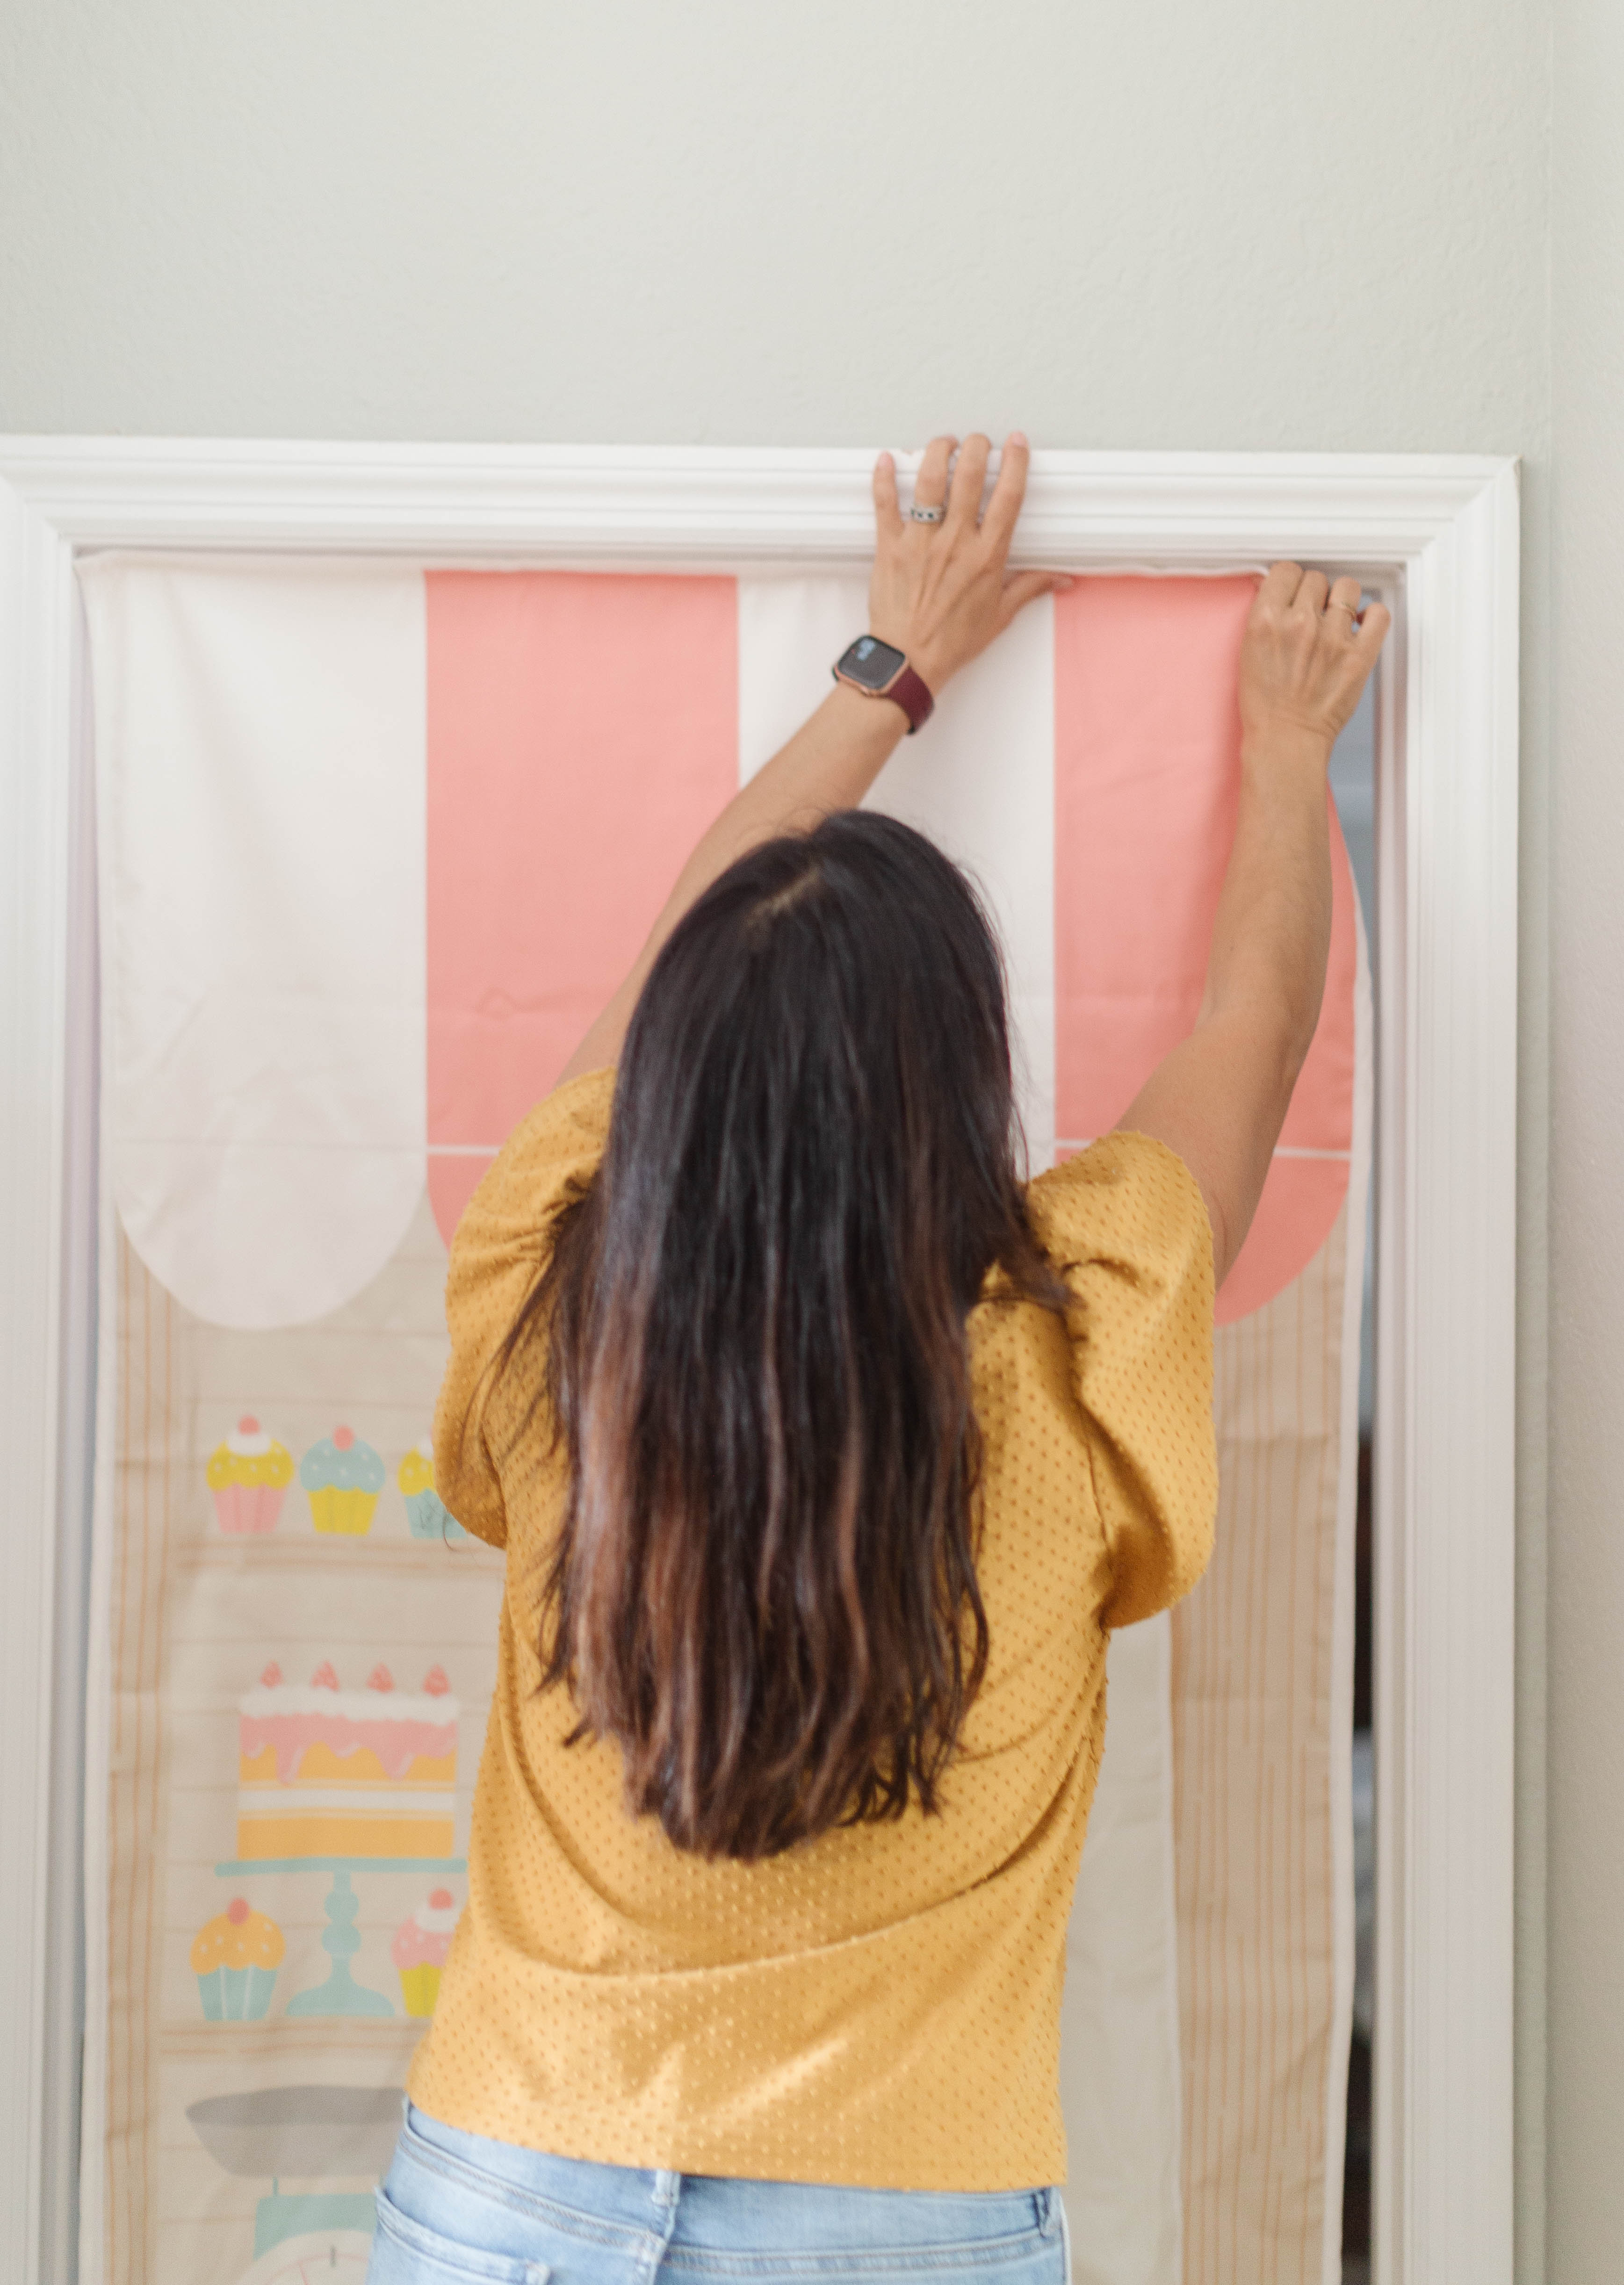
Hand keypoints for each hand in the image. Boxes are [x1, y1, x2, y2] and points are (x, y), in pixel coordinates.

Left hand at [867, 432, 1068, 696]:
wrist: (909, 662)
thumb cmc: (951, 642)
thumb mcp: (999, 615)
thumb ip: (1029, 587)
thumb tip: (1060, 578)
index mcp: (986, 556)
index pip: (1008, 497)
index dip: (1015, 463)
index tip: (1017, 443)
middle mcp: (955, 543)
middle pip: (968, 476)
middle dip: (976, 447)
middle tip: (978, 442)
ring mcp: (920, 542)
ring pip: (929, 481)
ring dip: (937, 452)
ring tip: (943, 443)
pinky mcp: (890, 548)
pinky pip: (884, 504)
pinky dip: (883, 478)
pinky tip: (886, 459)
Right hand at [1238, 563, 1391, 760]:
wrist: (1285, 739)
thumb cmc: (1265, 705)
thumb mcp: (1249, 652)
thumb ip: (1267, 617)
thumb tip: (1282, 590)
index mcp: (1266, 621)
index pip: (1286, 571)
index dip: (1291, 581)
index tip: (1294, 593)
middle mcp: (1300, 624)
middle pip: (1316, 579)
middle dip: (1314, 594)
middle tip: (1312, 615)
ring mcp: (1332, 639)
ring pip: (1347, 588)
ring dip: (1342, 600)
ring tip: (1337, 618)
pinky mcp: (1359, 656)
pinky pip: (1378, 614)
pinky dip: (1373, 615)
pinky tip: (1361, 625)